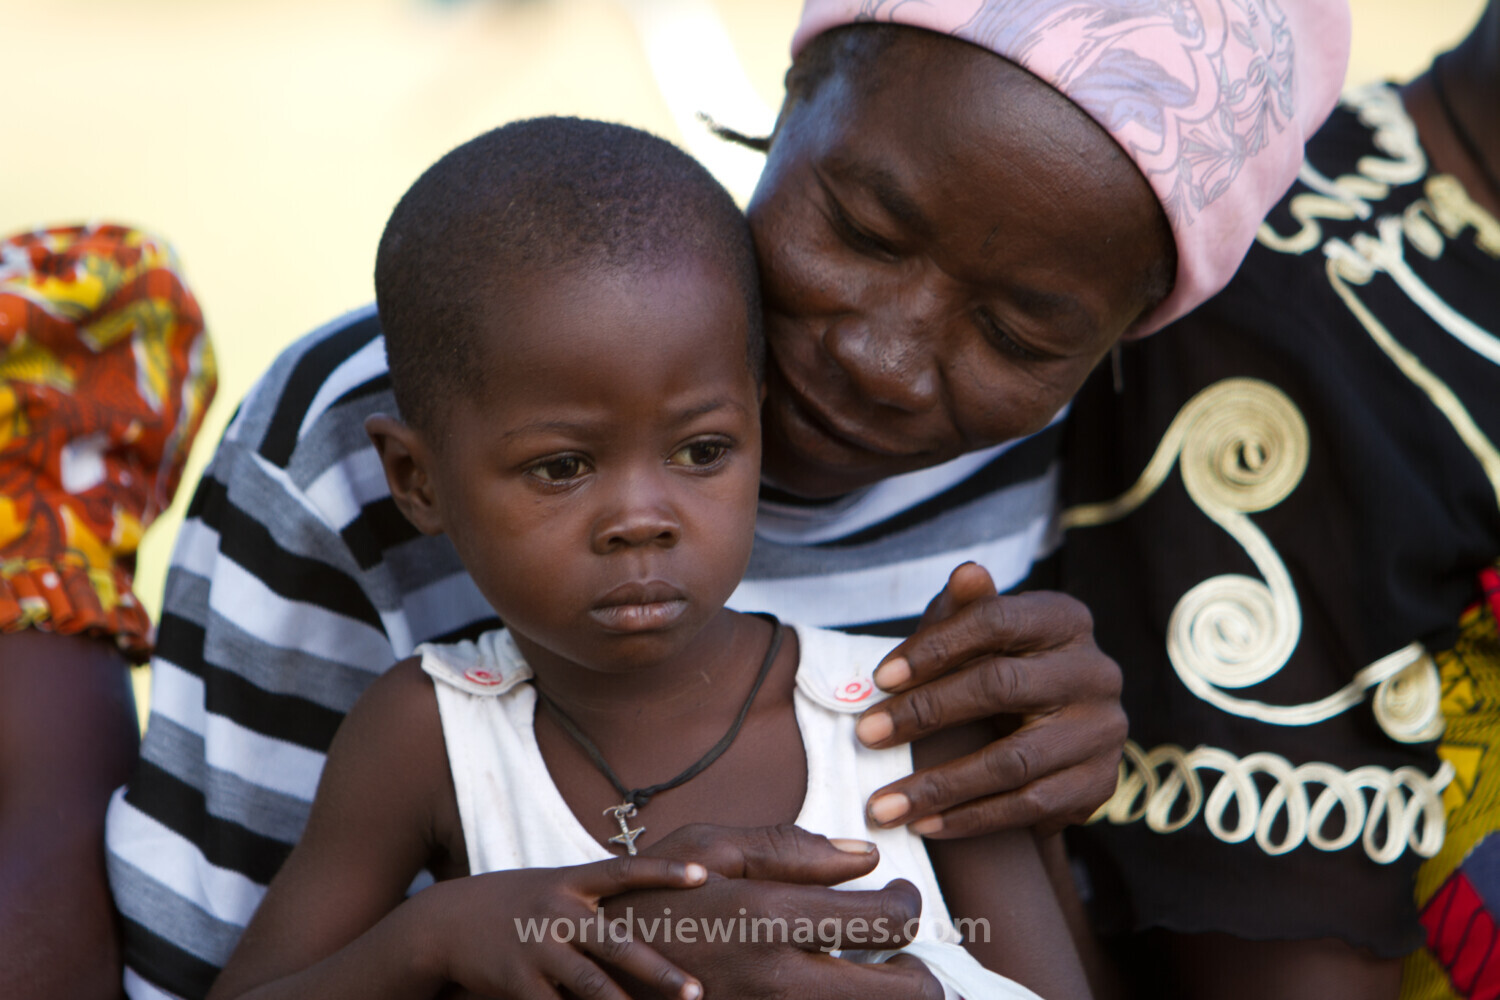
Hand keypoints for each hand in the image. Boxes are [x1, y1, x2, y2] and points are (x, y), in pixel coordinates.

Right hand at [431, 855, 709, 999]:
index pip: (625, 870)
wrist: (445, 921)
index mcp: (571, 881)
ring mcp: (537, 948)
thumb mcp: (553, 885)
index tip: (703, 874)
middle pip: (616, 943)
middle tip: (696, 990)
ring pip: (590, 985)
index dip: (664, 870)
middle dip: (658, 970)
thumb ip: (595, 894)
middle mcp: (557, 912)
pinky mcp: (517, 982)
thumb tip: (650, 900)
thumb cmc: (515, 903)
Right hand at [608, 824, 945, 998]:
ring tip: (859, 968)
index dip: (909, 904)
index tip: (896, 895)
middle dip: (916, 967)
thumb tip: (866, 857)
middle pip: (906, 991)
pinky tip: (821, 984)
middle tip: (894, 947)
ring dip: (881, 993)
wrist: (589, 968)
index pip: (890, 921)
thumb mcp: (710, 850)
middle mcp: (779, 979)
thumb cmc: (647, 900)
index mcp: (770, 917)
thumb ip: (793, 850)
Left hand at [856, 562, 1126, 837]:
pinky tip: (926, 824)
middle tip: (866, 735)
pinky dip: (972, 819)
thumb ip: (966, 611)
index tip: (879, 679)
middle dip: (925, 714)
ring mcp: (1103, 730)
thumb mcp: (982, 637)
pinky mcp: (1101, 783)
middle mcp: (1096, 671)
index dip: (934, 648)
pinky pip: (1030, 806)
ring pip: (1012, 761)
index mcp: (1065, 620)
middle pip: (1001, 688)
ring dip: (940, 787)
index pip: (995, 621)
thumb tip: (967, 571)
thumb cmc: (1002, 668)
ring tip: (884, 803)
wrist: (1055, 732)